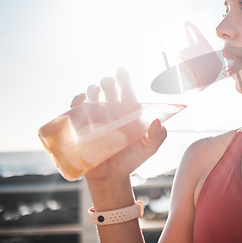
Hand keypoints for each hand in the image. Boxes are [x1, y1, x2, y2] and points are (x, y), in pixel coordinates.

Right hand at [70, 68, 167, 182]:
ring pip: (93, 96)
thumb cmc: (131, 160)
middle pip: (109, 90)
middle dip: (108, 82)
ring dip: (93, 90)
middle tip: (108, 82)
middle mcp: (113, 112)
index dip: (124, 79)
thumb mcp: (148, 148)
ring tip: (96, 91)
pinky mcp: (83, 126)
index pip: (127, 91)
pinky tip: (81, 99)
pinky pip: (77, 109)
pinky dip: (77, 101)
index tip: (122, 70)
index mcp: (129, 113)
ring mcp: (97, 118)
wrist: (110, 178)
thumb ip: (157, 136)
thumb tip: (157, 122)